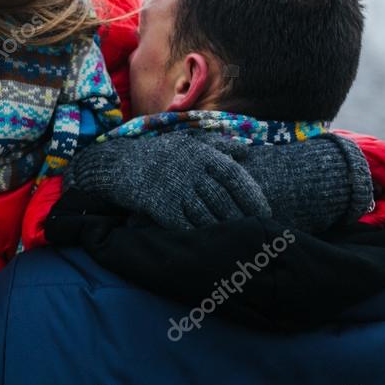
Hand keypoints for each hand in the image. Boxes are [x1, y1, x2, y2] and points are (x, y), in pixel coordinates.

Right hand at [64, 130, 271, 228]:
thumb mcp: (187, 142)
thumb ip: (218, 145)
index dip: (252, 196)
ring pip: (207, 215)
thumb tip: (246, 151)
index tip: (265, 212)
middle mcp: (190, 170)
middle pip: (224, 199)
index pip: (235, 176)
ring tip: (238, 241)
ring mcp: (175, 189)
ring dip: (224, 230)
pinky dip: (200, 235)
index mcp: (200, 154)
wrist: (120, 164)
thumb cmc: (159, 154)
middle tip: (255, 233)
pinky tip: (211, 243)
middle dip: (242, 218)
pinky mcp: (160, 206)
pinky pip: (186, 225)